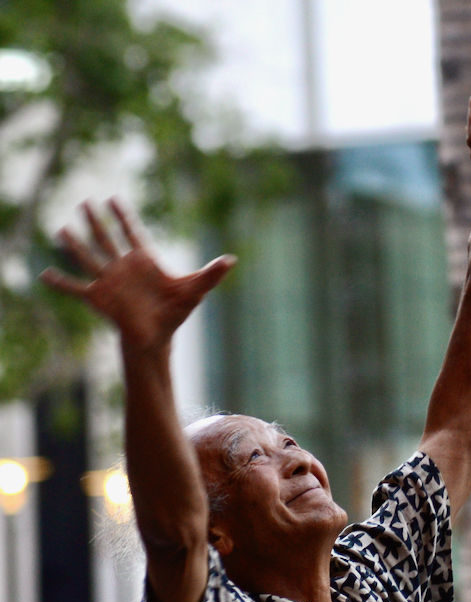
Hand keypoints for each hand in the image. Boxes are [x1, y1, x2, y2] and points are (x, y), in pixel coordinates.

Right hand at [39, 199, 235, 350]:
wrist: (157, 337)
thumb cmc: (175, 312)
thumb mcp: (195, 290)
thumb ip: (211, 274)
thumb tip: (232, 260)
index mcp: (145, 261)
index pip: (132, 232)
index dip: (124, 216)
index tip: (113, 199)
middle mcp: (123, 267)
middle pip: (107, 239)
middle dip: (96, 221)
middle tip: (84, 201)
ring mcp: (109, 281)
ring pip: (89, 257)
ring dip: (75, 244)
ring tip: (60, 229)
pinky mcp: (98, 298)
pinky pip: (75, 288)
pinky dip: (60, 282)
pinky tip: (43, 275)